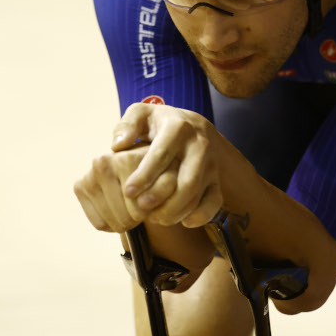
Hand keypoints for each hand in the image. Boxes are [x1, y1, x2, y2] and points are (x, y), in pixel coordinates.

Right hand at [73, 145, 178, 232]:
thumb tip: (134, 194)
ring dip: (125, 223)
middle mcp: (102, 163)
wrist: (139, 162)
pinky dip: (111, 224)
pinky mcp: (79, 186)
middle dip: (137, 219)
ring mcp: (88, 175)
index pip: (139, 208)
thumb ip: (165, 184)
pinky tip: (120, 212)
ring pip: (110, 222)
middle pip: (124, 217)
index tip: (154, 203)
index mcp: (125, 158)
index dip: (150, 213)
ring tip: (133, 211)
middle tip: (143, 209)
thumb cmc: (159, 169)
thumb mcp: (170, 174)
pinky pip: (98, 223)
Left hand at [110, 103, 222, 227]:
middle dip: (162, 199)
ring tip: (155, 217)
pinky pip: (214, 203)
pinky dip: (199, 216)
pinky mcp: (217, 179)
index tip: (128, 191)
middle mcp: (199, 145)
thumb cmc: (160, 123)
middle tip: (141, 208)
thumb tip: (118, 146)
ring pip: (197, 195)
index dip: (144, 176)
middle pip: (185, 182)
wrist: (195, 126)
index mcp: (178, 128)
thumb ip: (127, 125)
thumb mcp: (142, 114)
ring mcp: (211, 164)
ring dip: (175, 212)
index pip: (161, 155)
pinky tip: (182, 220)